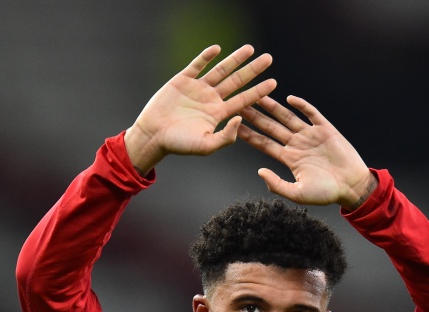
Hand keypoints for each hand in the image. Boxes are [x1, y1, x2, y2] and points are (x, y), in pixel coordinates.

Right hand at [125, 45, 275, 173]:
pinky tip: (217, 49)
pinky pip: (197, 65)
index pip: (244, 100)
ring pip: (220, 70)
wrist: (154, 135)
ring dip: (235, 59)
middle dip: (253, 70)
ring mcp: (197, 88)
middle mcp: (211, 99)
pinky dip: (206, 57)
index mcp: (219, 114)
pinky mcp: (182, 80)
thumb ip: (226, 136)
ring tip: (250, 48)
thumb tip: (241, 118)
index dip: (258, 91)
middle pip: (237, 81)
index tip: (274, 83)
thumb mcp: (206, 146)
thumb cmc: (179, 144)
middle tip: (268, 59)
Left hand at [238, 95, 375, 208]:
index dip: (249, 135)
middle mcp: (297, 144)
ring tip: (259, 95)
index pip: (264, 144)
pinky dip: (302, 106)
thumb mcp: (298, 194)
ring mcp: (310, 135)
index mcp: (289, 158)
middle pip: (271, 127)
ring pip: (288, 117)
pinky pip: (312, 114)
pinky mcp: (326, 129)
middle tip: (239, 103)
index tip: (234, 126)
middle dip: (255, 116)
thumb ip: (277, 185)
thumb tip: (260, 171)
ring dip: (273, 106)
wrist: (352, 186)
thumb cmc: (326, 193)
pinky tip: (290, 99)